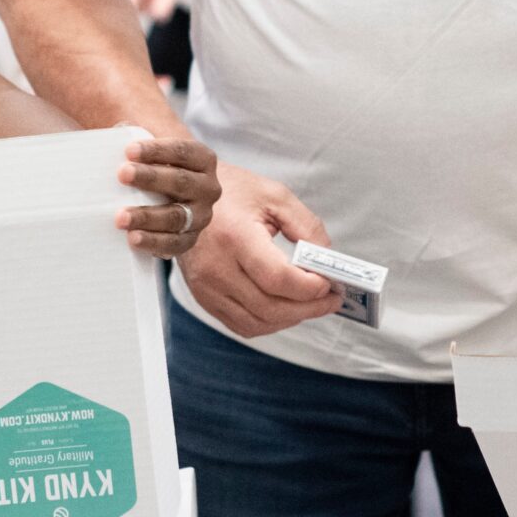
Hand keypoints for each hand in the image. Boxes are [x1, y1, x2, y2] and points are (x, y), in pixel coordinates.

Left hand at [114, 136, 221, 258]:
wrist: (168, 196)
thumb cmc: (154, 167)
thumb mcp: (152, 151)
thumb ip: (137, 141)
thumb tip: (111, 139)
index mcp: (203, 159)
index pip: (182, 151)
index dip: (157, 150)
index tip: (129, 150)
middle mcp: (208, 188)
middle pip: (180, 181)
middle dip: (150, 178)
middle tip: (122, 175)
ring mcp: (202, 216)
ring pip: (176, 216)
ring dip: (147, 216)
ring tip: (120, 217)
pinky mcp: (190, 239)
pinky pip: (174, 244)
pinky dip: (153, 242)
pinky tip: (133, 238)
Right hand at [175, 161, 341, 336]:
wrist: (184, 195)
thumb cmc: (230, 192)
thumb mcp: (275, 195)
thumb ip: (306, 226)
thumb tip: (326, 258)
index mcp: (235, 237)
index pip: (276, 278)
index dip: (308, 287)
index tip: (330, 283)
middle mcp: (216, 267)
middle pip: (269, 307)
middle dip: (308, 308)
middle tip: (332, 299)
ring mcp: (206, 287)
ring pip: (256, 323)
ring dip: (290, 320)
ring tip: (312, 305)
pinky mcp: (203, 297)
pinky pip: (240, 324)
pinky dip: (268, 323)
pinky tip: (285, 309)